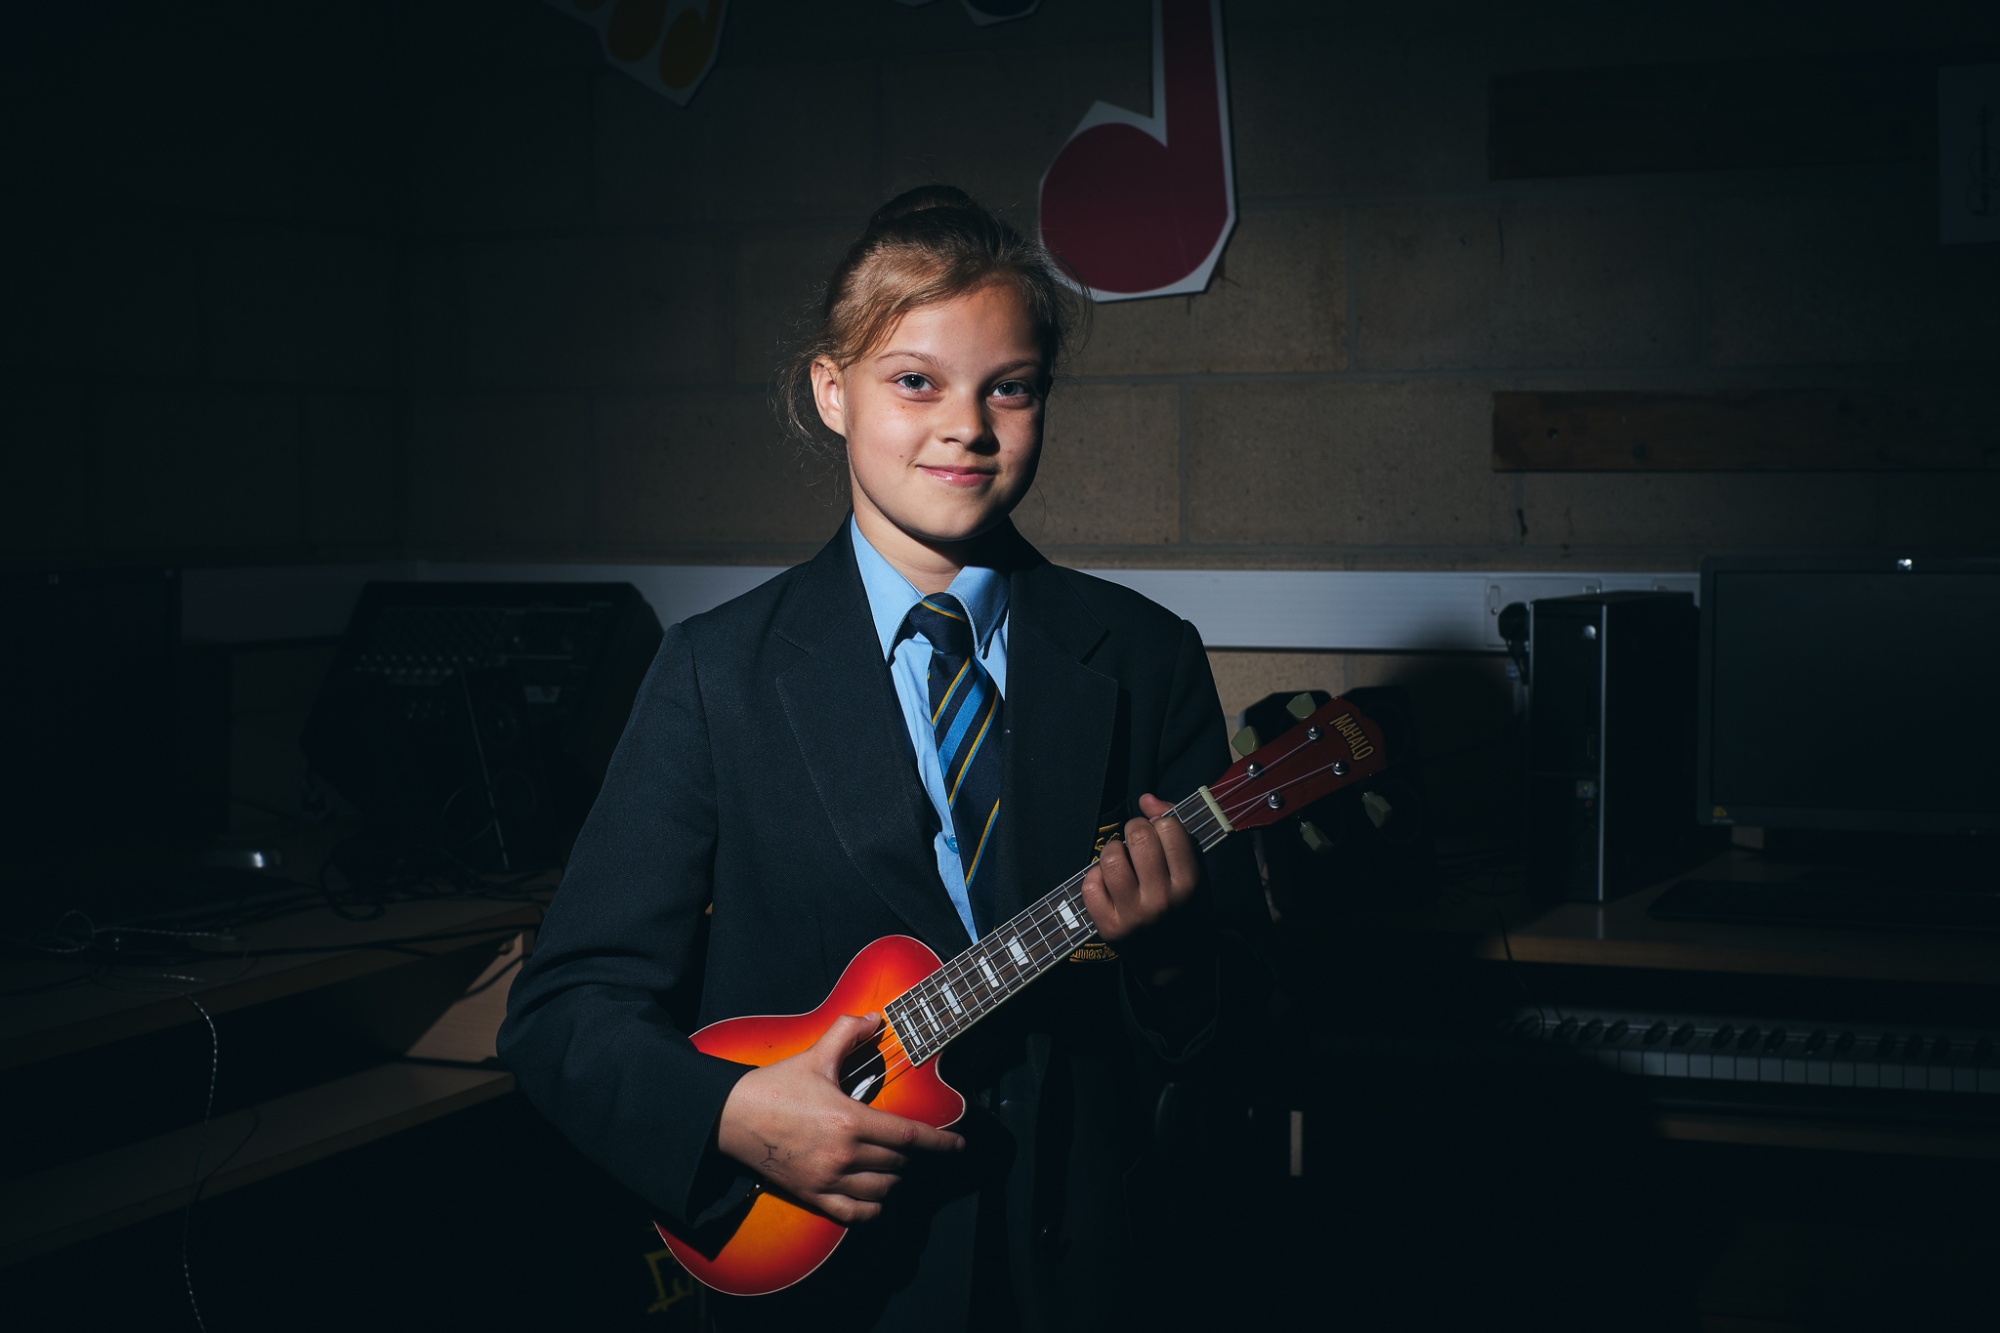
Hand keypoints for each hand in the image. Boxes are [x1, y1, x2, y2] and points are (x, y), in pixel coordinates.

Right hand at [715, 1012, 963, 1223]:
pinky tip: (878, 1196)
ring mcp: (828, 1179)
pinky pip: (855, 1213)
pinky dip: (873, 1208)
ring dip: (896, 1177)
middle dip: (911, 1152)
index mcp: (850, 1120)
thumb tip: (875, 1019)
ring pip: (883, 1188)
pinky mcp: (812, 1195)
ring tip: (896, 1164)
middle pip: (898, 1161)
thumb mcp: (815, 1055)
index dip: (940, 1142)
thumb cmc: (775, 1086)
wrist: (731, 1118)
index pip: (910, 1136)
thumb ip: (848, 1032)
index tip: (959, 1145)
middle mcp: (844, 1155)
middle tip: (912, 1142)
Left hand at [1078, 793, 1202, 942]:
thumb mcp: (1196, 873)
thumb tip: (1146, 799)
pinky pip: (1090, 884)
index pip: (1170, 829)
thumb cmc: (1186, 910)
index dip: (1161, 823)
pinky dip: (1095, 876)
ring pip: (1110, 857)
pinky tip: (1108, 882)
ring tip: (1121, 859)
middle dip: (1135, 830)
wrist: (1176, 966)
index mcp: (1190, 884)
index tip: (1161, 834)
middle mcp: (1162, 901)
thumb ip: (1178, 832)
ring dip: (1113, 850)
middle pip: (1139, 838)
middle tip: (1137, 841)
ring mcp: (1133, 916)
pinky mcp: (1109, 928)